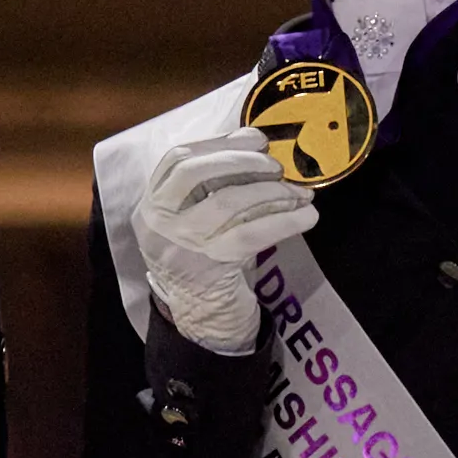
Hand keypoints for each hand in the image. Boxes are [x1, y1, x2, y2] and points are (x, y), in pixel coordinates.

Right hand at [138, 130, 314, 354]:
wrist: (204, 319)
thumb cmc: (207, 259)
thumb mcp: (199, 218)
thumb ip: (216, 183)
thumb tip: (255, 141)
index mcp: (150, 204)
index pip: (177, 158)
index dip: (218, 143)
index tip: (255, 138)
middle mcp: (156, 222)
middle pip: (193, 172)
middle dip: (239, 160)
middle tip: (276, 165)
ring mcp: (178, 246)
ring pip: (226, 202)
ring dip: (270, 192)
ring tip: (300, 193)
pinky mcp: (207, 268)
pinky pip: (250, 234)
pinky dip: (283, 221)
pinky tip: (307, 217)